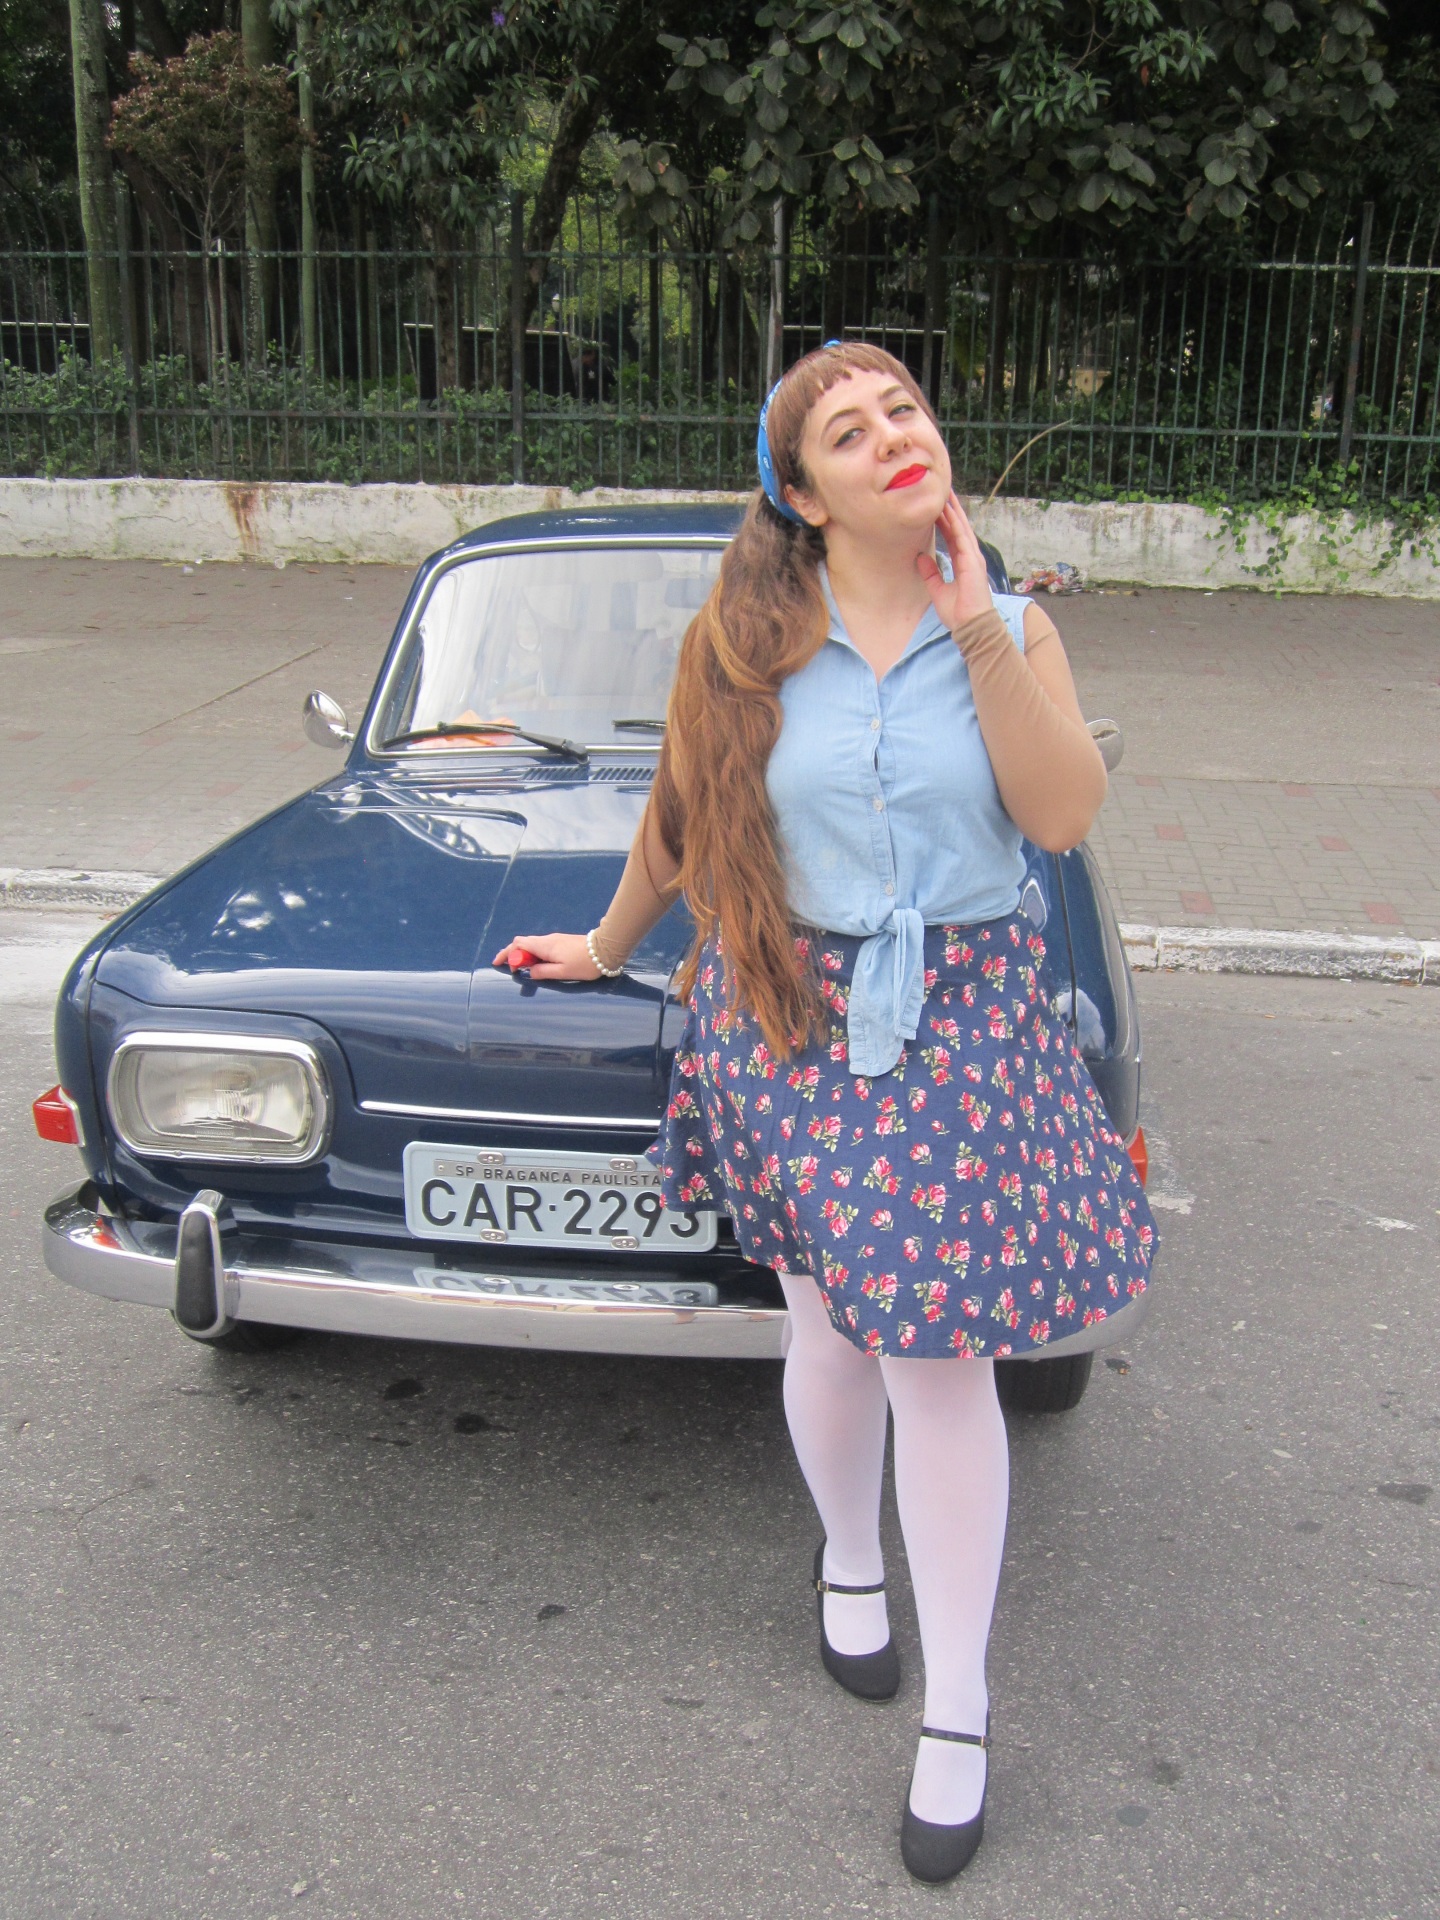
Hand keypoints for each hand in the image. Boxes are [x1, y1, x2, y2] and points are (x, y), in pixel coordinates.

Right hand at [492, 932, 602, 980]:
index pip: (518, 944)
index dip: (507, 954)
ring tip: (523, 969)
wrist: (605, 950)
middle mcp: (547, 939)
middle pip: (523, 942)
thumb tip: (530, 972)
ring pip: (533, 944)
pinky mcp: (562, 941)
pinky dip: (534, 954)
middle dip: (513, 954)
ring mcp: (555, 939)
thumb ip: (543, 972)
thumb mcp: (563, 972)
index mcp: (544, 946)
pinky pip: (542, 946)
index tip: (501, 965)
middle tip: (509, 967)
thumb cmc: (585, 963)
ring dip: (525, 955)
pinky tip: (538, 964)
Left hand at [915, 493, 995, 630]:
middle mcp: (970, 556)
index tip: (936, 507)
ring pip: (961, 527)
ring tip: (944, 491)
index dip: (944, 521)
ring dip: (953, 509)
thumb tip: (920, 557)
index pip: (952, 536)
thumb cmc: (958, 613)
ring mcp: (973, 557)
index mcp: (963, 563)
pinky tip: (948, 509)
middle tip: (941, 489)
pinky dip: (955, 522)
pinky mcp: (972, 561)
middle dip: (950, 508)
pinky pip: (962, 536)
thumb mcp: (938, 590)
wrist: (971, 626)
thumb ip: (931, 573)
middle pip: (958, 526)